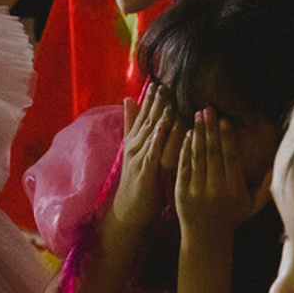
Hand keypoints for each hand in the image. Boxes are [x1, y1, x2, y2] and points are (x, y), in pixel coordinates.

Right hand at [114, 85, 188, 233]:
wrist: (129, 211)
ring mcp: (138, 158)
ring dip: (157, 113)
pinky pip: (152, 151)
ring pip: (149, 131)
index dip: (149, 99)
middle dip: (154, 101)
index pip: (142, 116)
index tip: (157, 81)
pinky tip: (165, 125)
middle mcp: (135, 147)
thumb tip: (130, 105)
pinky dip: (158, 137)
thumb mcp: (137, 154)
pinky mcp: (144, 171)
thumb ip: (135, 131)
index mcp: (135, 142)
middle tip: (162, 82)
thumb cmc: (138, 183)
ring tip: (165, 96)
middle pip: (146, 119)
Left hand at [174, 108, 258, 242]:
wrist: (205, 238)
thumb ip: (267, 186)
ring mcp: (197, 191)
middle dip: (210, 129)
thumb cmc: (232, 218)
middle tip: (208, 109)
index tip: (224, 120)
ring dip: (197, 134)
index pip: (231, 158)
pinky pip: (184, 166)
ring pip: (197, 157)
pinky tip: (188, 134)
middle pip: (213, 153)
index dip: (227, 138)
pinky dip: (185, 149)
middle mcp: (216, 190)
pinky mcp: (181, 193)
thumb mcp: (253, 205)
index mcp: (234, 190)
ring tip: (198, 115)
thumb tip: (278, 164)